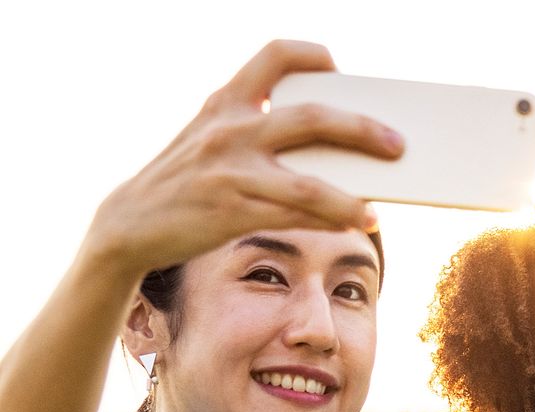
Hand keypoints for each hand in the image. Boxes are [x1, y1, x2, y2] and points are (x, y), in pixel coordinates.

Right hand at [84, 40, 402, 280]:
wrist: (129, 224)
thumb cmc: (184, 181)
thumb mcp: (208, 139)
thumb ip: (254, 130)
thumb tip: (326, 147)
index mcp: (225, 102)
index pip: (273, 57)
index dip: (309, 54)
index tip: (336, 64)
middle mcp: (230, 130)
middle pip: (311, 119)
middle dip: (361, 130)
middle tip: (397, 144)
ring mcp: (231, 172)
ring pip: (308, 184)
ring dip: (350, 198)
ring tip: (377, 211)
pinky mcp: (231, 212)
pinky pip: (294, 218)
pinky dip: (328, 222)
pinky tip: (353, 226)